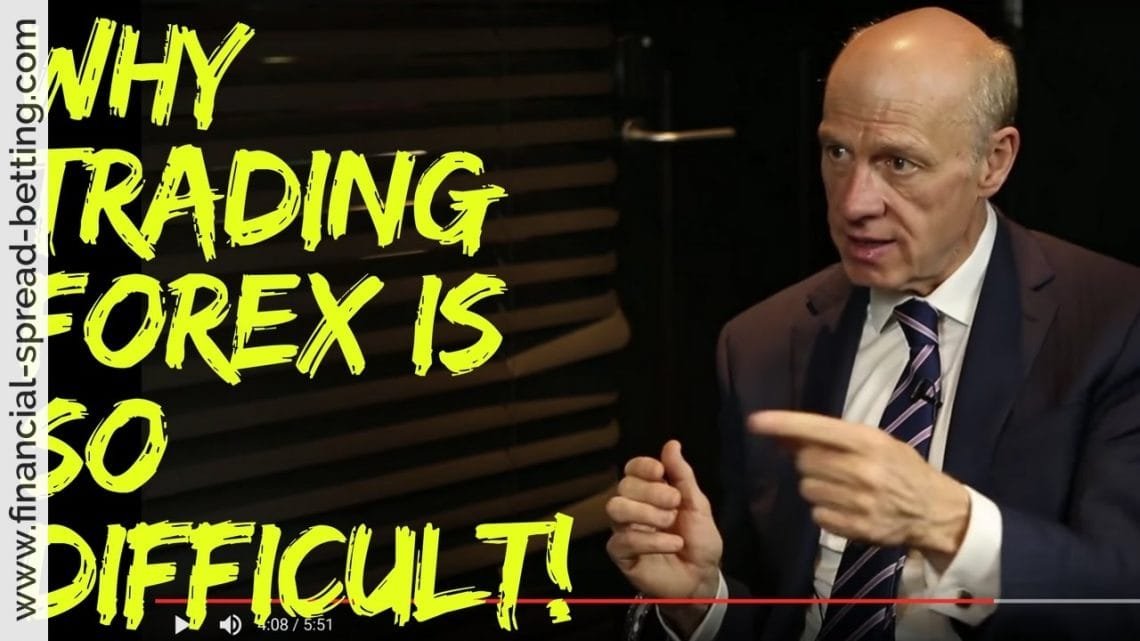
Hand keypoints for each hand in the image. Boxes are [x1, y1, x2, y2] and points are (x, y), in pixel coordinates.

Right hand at [606, 440, 722, 634]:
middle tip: (675, 505)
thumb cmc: (699, 541)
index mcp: (650, 492)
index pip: (632, 469)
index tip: (660, 472)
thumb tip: (671, 444)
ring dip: (646, 513)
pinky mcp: (621, 554)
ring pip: (615, 508)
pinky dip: (652, 540)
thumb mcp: (697, 505)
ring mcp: (624, 530)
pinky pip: (623, 539)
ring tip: (670, 524)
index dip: (642, 466)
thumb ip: (682, 475)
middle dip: (651, 492)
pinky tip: (672, 544)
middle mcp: (633, 508)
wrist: (702, 578)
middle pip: (624, 486)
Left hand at [748, 410, 969, 569]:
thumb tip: (783, 435)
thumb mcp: (875, 442)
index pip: (816, 429)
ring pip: (807, 489)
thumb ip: (832, 438)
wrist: (936, 511)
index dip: (783, 424)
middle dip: (809, 462)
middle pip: (804, 462)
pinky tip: (847, 506)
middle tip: (831, 466)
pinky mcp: (856, 527)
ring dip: (817, 487)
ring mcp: (859, 501)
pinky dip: (825, 510)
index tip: (756, 421)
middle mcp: (862, 469)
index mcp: (868, 441)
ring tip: (843, 487)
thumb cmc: (903, 469)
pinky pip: (818, 514)